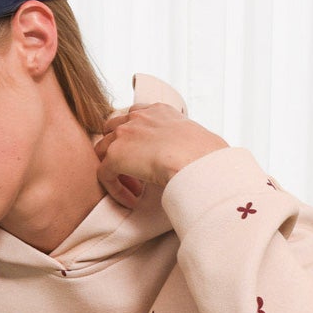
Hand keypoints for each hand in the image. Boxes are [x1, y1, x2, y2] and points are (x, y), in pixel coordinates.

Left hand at [93, 103, 228, 207]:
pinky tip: (131, 201)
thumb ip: (188, 145)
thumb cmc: (209, 155)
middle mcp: (138, 116)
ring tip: (134, 188)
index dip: (137, 136)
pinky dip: (115, 189)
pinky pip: (104, 174)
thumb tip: (197, 160)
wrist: (197, 159)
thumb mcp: (199, 141)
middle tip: (135, 171)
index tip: (147, 155)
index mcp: (159, 110)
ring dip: (115, 168)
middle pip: (113, 128)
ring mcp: (124, 134)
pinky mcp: (115, 155)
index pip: (137, 115)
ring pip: (103, 150)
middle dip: (119, 147)